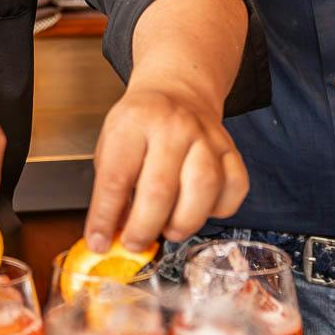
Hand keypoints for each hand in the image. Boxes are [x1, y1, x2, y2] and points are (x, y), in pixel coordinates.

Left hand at [85, 79, 248, 253]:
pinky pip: (234, 188)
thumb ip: (110, 189)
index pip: (117, 178)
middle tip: (133, 242)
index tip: (99, 242)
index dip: (106, 218)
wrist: (177, 91)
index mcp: (135, 121)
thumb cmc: (140, 124)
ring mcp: (207, 137)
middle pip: (160, 189)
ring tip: (167, 229)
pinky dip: (218, 210)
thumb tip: (110, 236)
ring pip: (203, 188)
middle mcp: (173, 126)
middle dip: (143, 228)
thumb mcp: (112, 143)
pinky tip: (199, 210)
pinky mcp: (230, 150)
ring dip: (182, 223)